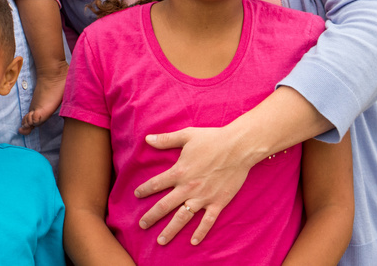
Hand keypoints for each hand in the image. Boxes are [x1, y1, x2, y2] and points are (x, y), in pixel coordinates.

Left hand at [133, 126, 251, 246]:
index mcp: (179, 172)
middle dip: (151, 217)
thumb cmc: (212, 139)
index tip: (137, 195)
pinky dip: (200, 232)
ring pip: (182, 218)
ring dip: (170, 230)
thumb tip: (147, 138)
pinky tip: (193, 241)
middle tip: (142, 225)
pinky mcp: (218, 202)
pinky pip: (207, 221)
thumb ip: (166, 140)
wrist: (239, 148)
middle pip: (165, 206)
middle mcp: (188, 188)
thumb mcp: (186, 135)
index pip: (156, 184)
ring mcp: (203, 197)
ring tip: (161, 241)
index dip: (144, 190)